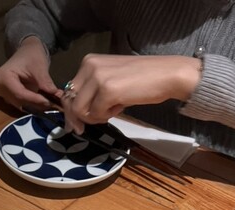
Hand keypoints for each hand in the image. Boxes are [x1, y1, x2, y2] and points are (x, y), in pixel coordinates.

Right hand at [0, 36, 60, 110]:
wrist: (26, 52)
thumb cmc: (31, 55)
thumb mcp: (39, 66)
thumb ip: (45, 82)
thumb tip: (56, 96)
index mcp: (4, 77)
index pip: (20, 94)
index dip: (35, 100)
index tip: (49, 102)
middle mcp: (0, 87)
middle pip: (20, 101)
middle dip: (36, 103)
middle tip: (52, 103)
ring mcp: (3, 93)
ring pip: (21, 105)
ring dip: (35, 105)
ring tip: (49, 101)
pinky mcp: (8, 97)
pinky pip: (21, 104)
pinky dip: (33, 104)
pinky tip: (42, 100)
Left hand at [62, 54, 201, 133]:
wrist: (165, 74)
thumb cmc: (141, 79)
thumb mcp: (110, 79)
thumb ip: (92, 91)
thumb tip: (76, 116)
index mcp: (89, 61)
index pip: (69, 91)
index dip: (73, 110)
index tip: (79, 123)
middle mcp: (89, 66)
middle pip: (71, 102)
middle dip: (80, 117)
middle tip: (94, 122)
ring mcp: (98, 77)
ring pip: (80, 110)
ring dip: (95, 117)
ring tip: (113, 109)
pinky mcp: (107, 90)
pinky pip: (96, 114)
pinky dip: (107, 116)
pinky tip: (121, 106)